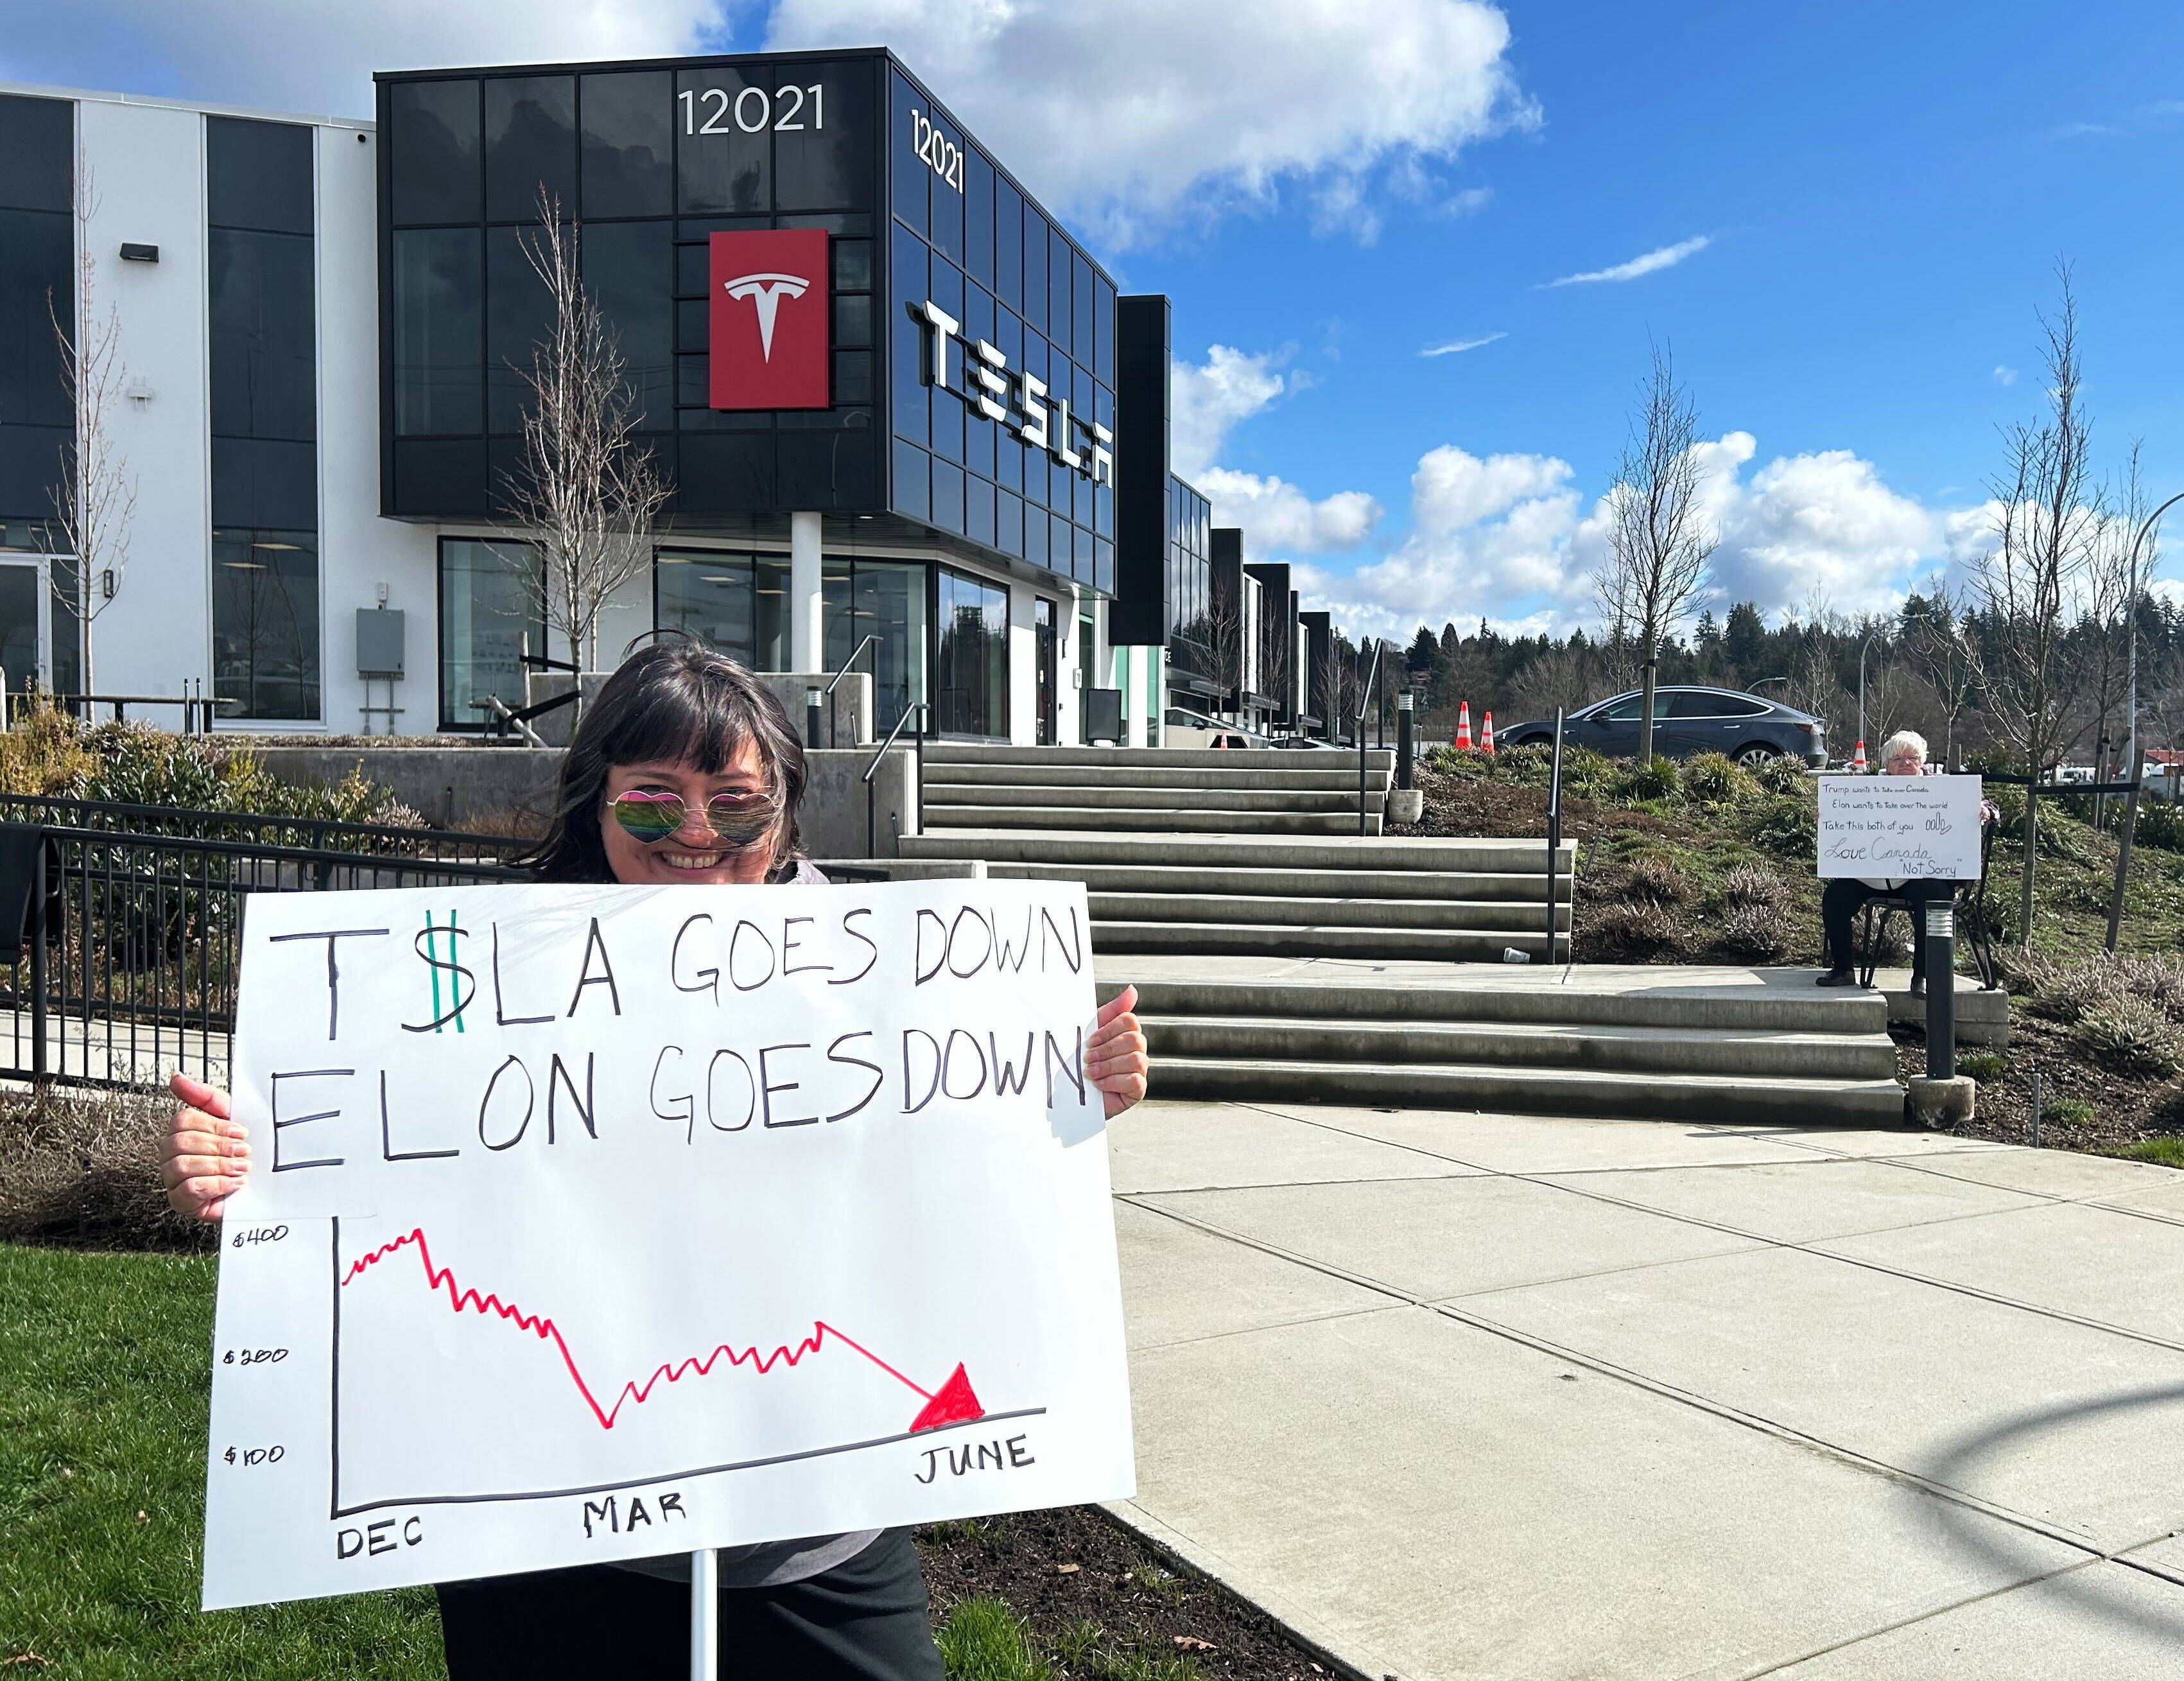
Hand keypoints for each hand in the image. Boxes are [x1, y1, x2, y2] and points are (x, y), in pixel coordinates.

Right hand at [163, 1072, 246, 1221]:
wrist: (262, 1186)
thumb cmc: (244, 1151)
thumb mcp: (231, 1117)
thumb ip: (205, 1096)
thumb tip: (176, 1078)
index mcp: (182, 1132)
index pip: (182, 1120)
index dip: (214, 1125)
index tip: (241, 1131)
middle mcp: (172, 1155)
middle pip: (180, 1142)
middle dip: (219, 1146)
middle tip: (243, 1150)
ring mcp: (173, 1180)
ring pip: (181, 1165)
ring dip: (219, 1166)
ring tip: (242, 1168)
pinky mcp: (182, 1202)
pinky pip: (189, 1189)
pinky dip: (217, 1184)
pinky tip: (234, 1184)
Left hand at [1086, 985, 1148, 1119]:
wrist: (1072, 1093)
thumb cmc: (1082, 1059)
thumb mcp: (1092, 1030)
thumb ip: (1113, 1009)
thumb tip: (1132, 989)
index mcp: (1127, 1032)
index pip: (1129, 1021)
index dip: (1108, 1030)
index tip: (1089, 1041)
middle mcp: (1138, 1049)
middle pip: (1134, 1039)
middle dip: (1106, 1049)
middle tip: (1087, 1058)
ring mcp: (1140, 1070)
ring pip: (1135, 1059)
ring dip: (1107, 1066)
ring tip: (1090, 1072)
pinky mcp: (1138, 1090)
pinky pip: (1135, 1080)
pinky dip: (1113, 1081)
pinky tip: (1099, 1084)